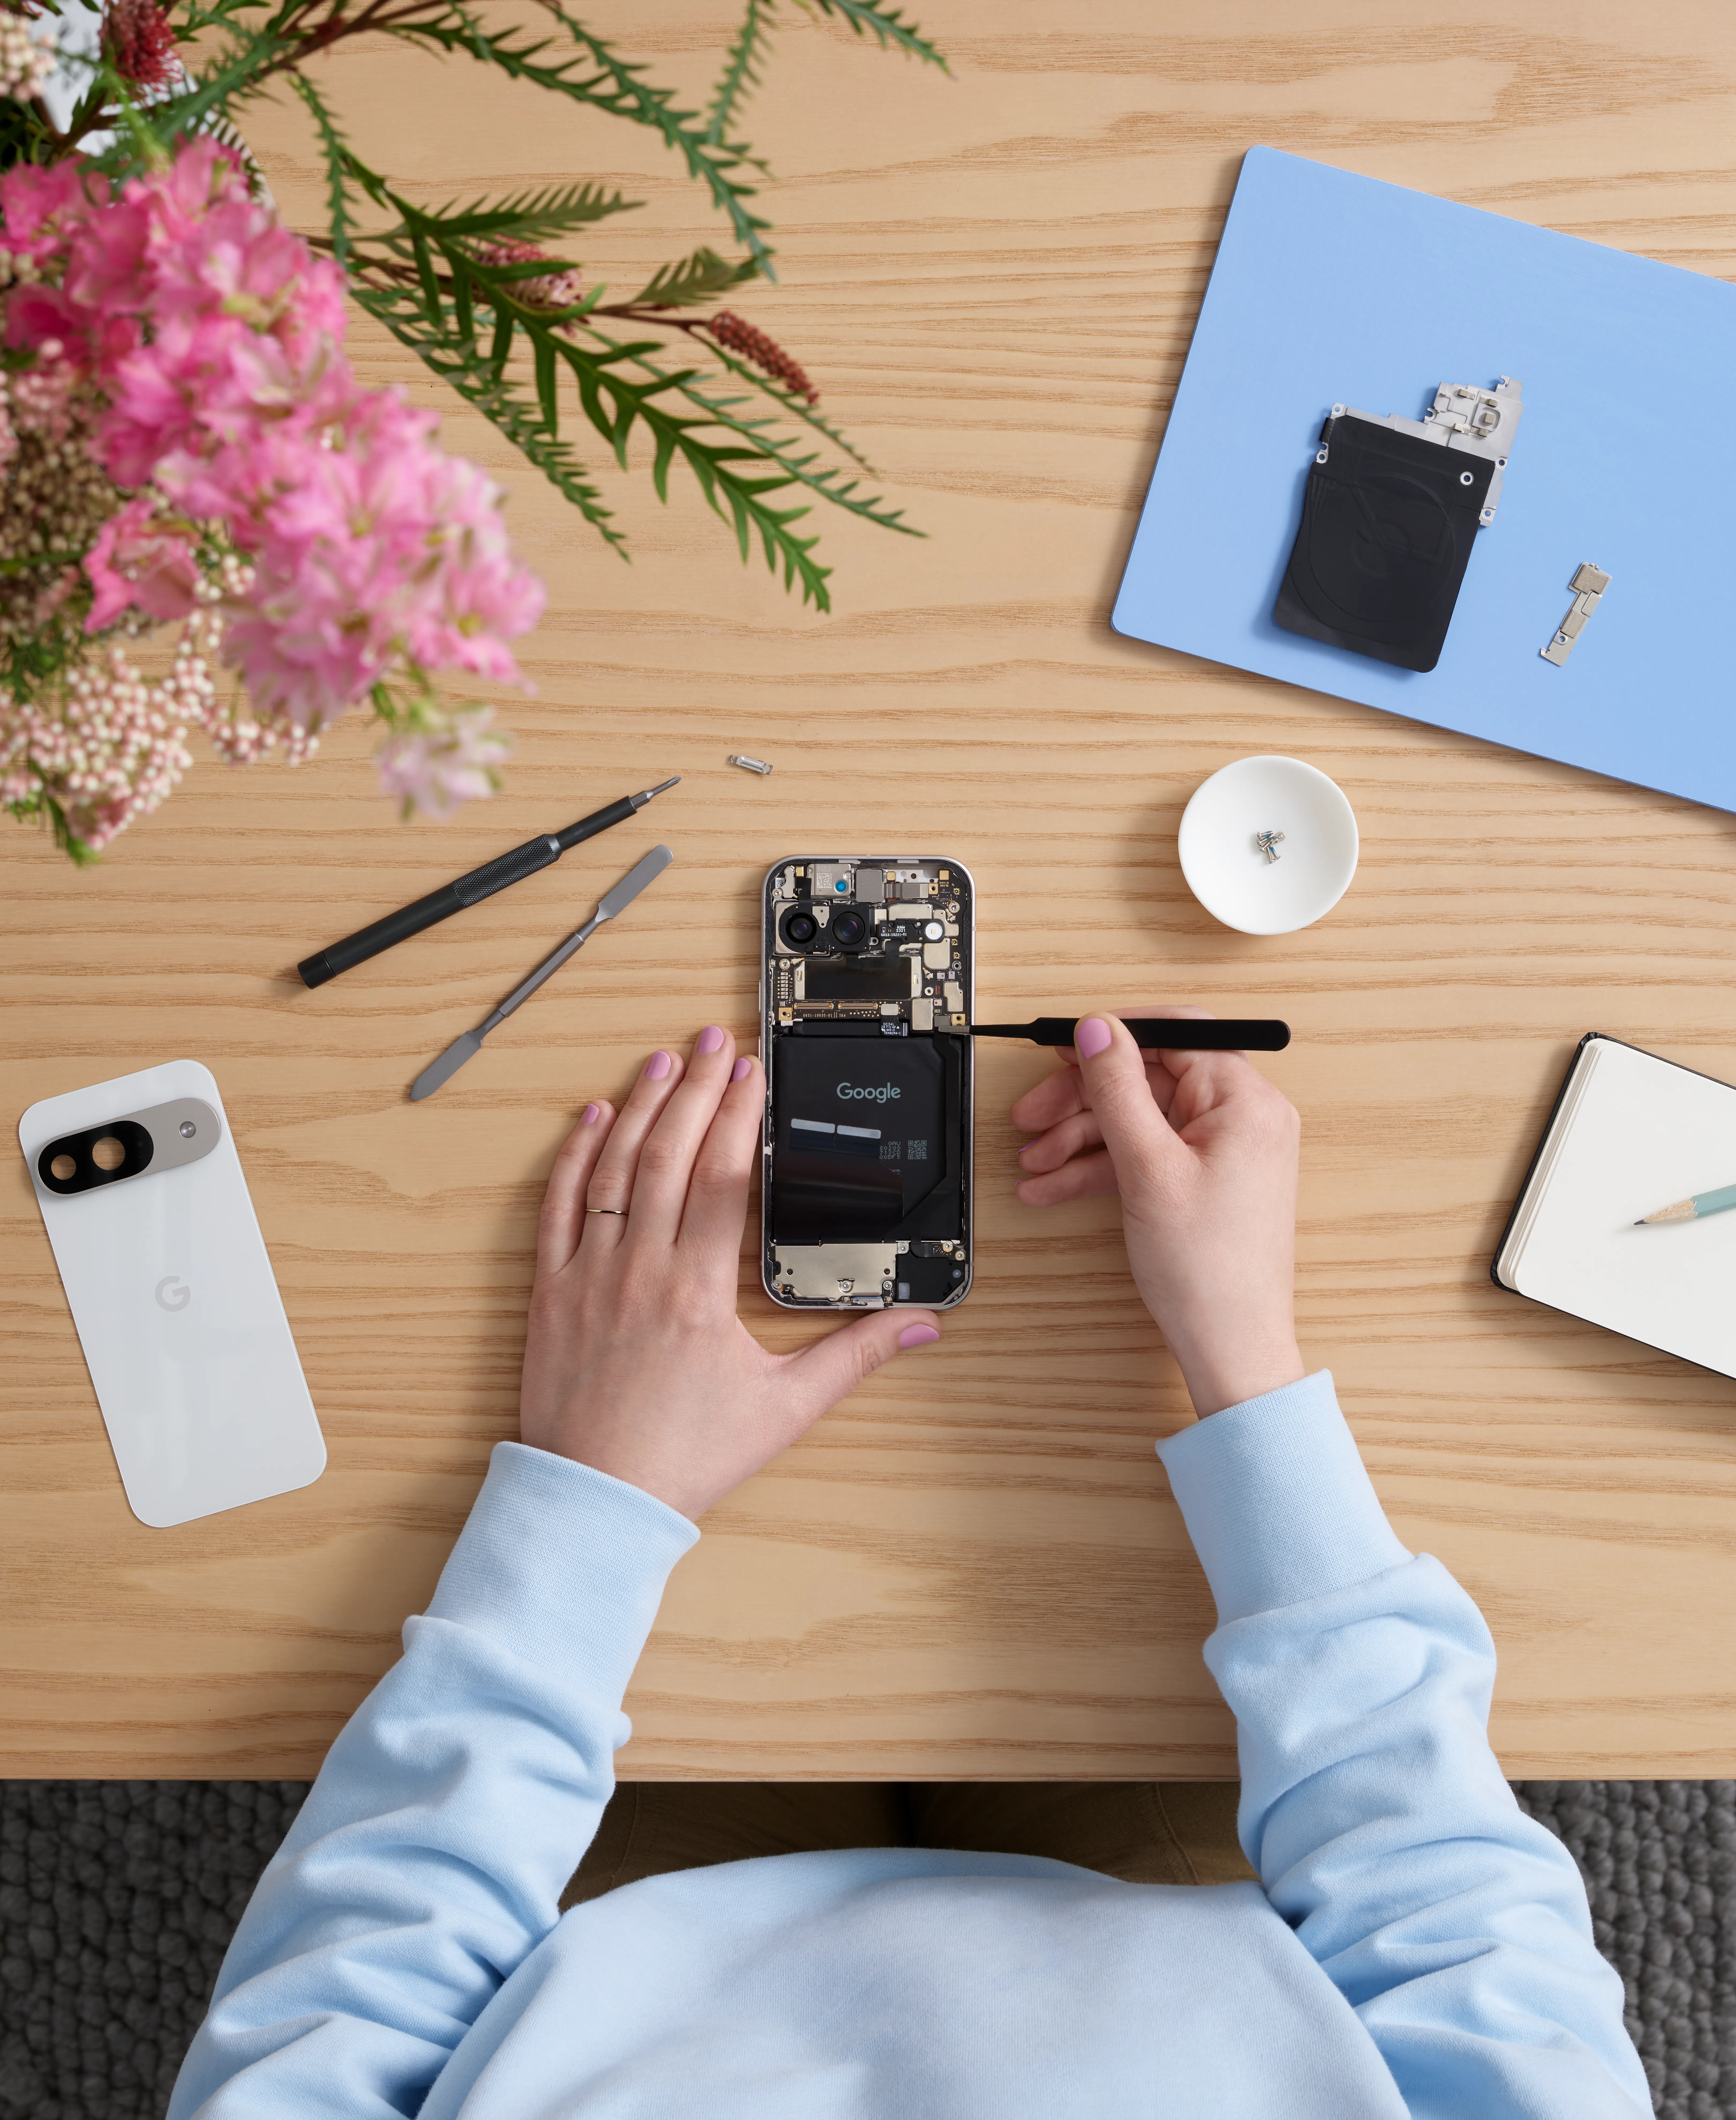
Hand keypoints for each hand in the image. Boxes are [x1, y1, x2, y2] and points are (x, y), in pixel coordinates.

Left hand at [519, 1026, 941, 1520]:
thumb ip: (856, 1357)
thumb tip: (923, 1328)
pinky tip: (590, 1119)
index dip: (736, 1117)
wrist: (597, 1502)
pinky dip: (573, 1157)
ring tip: (660, 1061)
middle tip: (711, 1041)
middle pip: (668, 1155)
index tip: (749, 1075)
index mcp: (697, 1292)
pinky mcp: (550, 1292)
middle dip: (693, 1088)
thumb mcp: (785, 1409)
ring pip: (613, 1169)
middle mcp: (639, 1271)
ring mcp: (588, 1276)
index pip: (721, 1178)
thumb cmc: (685, 1458)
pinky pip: (558, 1207)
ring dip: (637, 1107)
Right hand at [1011, 1009, 1302, 1417]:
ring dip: (1080, 1139)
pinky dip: (1101, 1167)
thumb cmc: (1208, 1271)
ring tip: (1033, 1165)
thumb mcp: (1147, 1167)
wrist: (1230, 1347)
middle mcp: (1242, 1118)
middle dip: (1082, 1101)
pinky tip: (1054, 1187)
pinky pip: (1146, 1155)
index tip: (1063, 1048)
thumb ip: (1118, 1089)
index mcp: (1245, 1101)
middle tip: (1030, 1118)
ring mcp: (1223, 1151)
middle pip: (1148, 1079)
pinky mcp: (1205, 1180)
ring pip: (1139, 1121)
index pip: (1176, 1033)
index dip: (1113, 1036)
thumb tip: (1098, 1028)